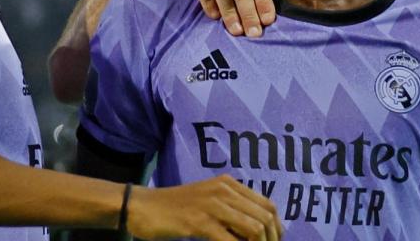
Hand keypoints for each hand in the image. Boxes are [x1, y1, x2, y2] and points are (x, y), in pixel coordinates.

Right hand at [128, 174, 281, 240]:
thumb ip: (230, 209)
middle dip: (271, 240)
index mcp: (228, 184)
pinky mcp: (199, 222)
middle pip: (265, 218)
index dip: (277, 229)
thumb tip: (257, 230)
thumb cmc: (174, 209)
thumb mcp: (207, 201)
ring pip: (254, 229)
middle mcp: (224, 190)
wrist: (142, 207)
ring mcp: (212, 205)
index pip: (267, 205)